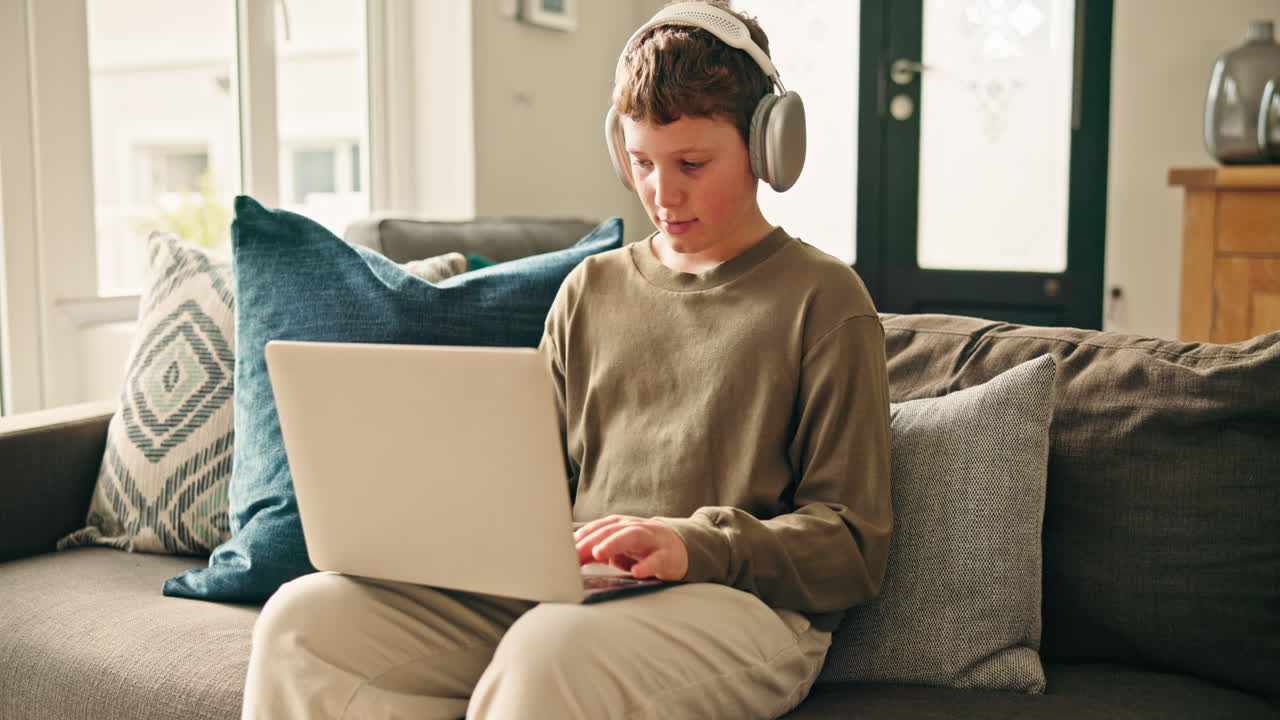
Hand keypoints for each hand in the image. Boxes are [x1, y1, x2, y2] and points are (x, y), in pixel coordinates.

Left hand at [574, 515, 688, 580]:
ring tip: (599, 553)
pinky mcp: (667, 556)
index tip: (565, 548)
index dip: (582, 536)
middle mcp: (636, 528)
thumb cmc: (643, 549)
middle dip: (593, 539)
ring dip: (614, 543)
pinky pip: (656, 559)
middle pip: (612, 530)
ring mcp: (652, 540)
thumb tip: (571, 559)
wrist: (680, 549)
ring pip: (633, 535)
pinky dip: (646, 565)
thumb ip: (596, 551)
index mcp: (622, 526)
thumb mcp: (619, 549)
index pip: (599, 527)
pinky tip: (636, 572)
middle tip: (576, 552)